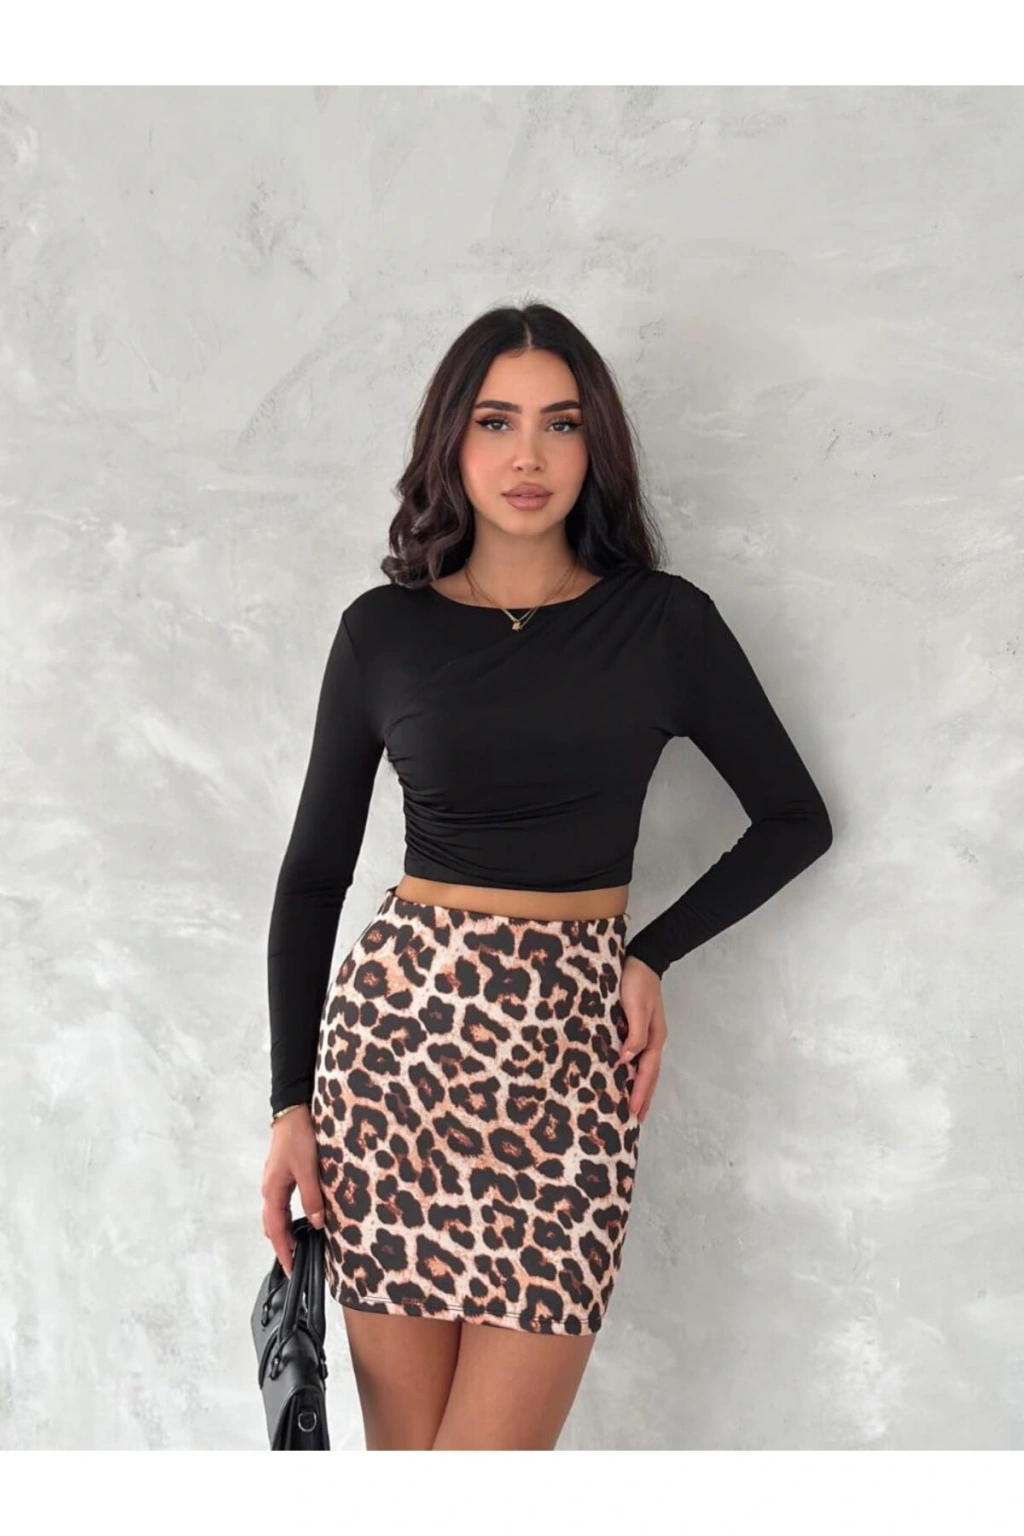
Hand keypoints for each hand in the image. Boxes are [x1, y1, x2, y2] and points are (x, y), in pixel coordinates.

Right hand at [261, 1106, 325, 1277]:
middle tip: (296, 1263)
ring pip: (277, 1214)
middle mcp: (269, 1189)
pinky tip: (301, 1219)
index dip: (283, 1251)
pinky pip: (282, 1203)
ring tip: (299, 1246)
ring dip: (285, 1232)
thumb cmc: (299, 1138)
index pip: (276, 1230)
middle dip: (283, 1245)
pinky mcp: (281, 1174)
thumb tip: (316, 1224)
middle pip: (273, 1225)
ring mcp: (274, 1181)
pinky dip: (288, 1217)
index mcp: (273, 1191)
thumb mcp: (309, 1169)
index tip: (290, 1270)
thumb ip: (312, 1198)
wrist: (292, 1111)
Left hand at [615, 955, 666, 1124]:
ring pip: (645, 1069)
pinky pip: (637, 1058)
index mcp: (655, 1038)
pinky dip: (634, 1072)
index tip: (631, 1113)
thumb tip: (627, 1060)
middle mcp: (653, 1040)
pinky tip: (626, 1078)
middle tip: (634, 1122)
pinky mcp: (638, 1029)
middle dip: (643, 1098)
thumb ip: (633, 1033)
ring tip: (633, 1108)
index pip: (646, 1072)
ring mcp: (647, 1035)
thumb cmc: (636, 982)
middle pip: (649, 1076)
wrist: (642, 960)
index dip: (639, 1093)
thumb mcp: (635, 1006)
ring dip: (640, 1088)